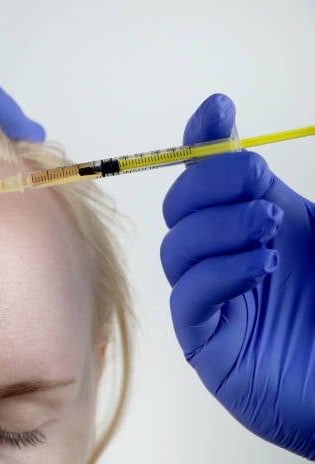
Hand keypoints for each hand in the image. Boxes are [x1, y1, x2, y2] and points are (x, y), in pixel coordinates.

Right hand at [160, 93, 314, 459]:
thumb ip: (293, 201)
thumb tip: (260, 158)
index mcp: (258, 223)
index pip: (212, 176)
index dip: (206, 142)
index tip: (218, 111)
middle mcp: (227, 256)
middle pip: (182, 207)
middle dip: (211, 184)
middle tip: (256, 179)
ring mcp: (213, 299)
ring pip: (178, 249)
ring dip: (217, 227)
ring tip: (268, 226)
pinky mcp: (206, 342)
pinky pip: (189, 299)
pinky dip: (217, 273)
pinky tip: (259, 266)